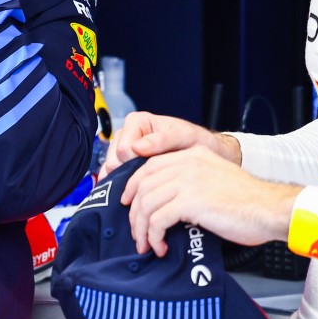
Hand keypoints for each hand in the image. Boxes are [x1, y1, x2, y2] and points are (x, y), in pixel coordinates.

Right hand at [102, 111, 241, 176]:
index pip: (123, 148)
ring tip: (146, 190)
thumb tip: (137, 147)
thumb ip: (163, 140)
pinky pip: (115, 178)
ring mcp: (125, 152)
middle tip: (151, 184)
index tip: (153, 171)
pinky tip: (137, 195)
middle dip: (128, 175)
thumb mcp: (185, 137)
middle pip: (114, 160)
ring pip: (112, 171)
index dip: (135, 163)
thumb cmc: (197, 142)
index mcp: (137, 122)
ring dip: (126, 183)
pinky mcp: (126, 166)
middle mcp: (127, 135)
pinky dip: (124, 188)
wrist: (205, 155)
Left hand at [119, 145, 298, 255]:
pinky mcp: (191, 201)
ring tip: (148, 244)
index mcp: (192, 155)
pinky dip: (154, 236)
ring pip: (146, 204)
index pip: (149, 166)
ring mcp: (188, 180)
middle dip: (134, 214)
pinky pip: (158, 220)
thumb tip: (165, 203)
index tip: (129, 204)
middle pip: (142, 186)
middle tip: (137, 233)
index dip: (133, 186)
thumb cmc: (249, 201)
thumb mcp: (215, 179)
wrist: (271, 208)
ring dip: (142, 229)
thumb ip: (190, 182)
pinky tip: (161, 246)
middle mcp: (187, 163)